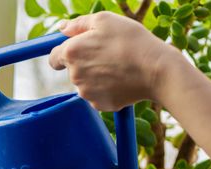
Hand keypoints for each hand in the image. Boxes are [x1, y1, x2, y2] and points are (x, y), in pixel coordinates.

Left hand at [48, 12, 177, 110]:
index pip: (53, 58)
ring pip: (86, 84)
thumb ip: (78, 23)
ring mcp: (86, 93)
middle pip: (72, 71)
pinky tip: (122, 80)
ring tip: (118, 67)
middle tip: (108, 55)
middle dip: (85, 64)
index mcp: (71, 53)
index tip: (77, 51)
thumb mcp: (105, 20)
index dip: (64, 53)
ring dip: (96, 77)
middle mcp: (74, 75)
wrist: (156, 69)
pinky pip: (98, 96)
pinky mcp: (100, 105)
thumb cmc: (131, 40)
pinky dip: (107, 89)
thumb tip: (61, 28)